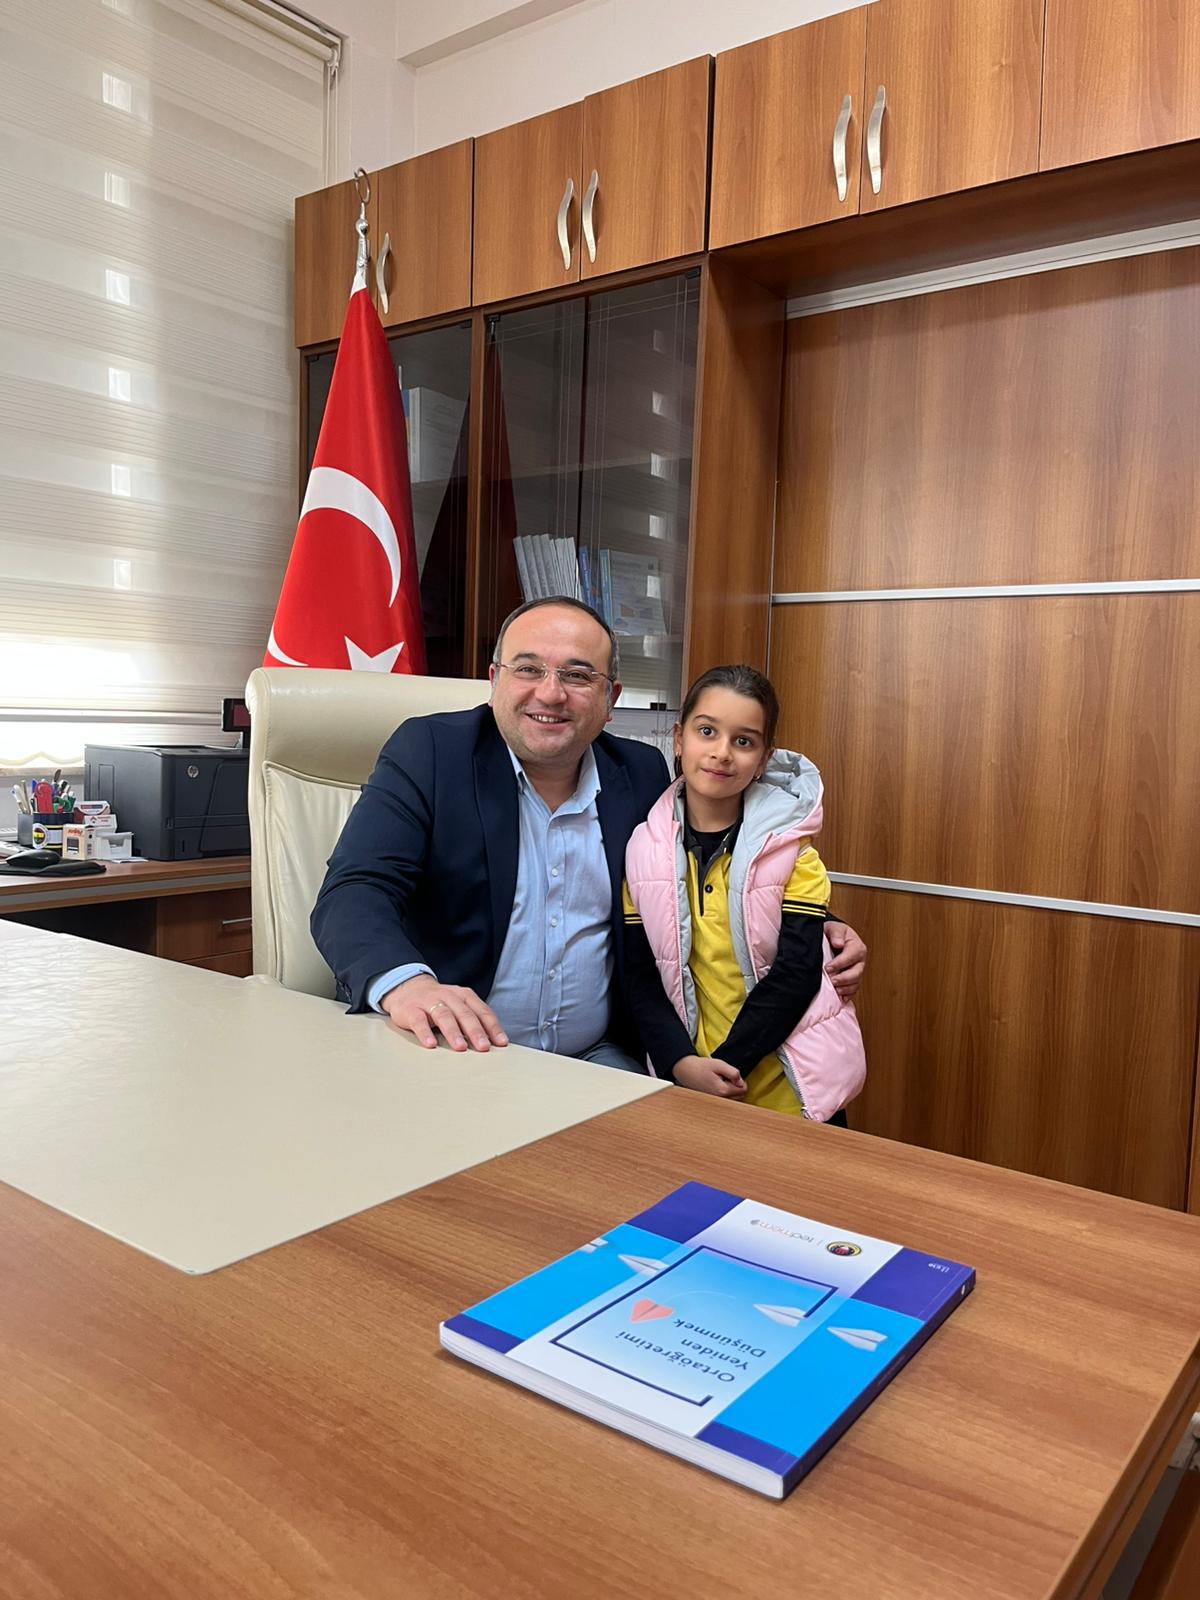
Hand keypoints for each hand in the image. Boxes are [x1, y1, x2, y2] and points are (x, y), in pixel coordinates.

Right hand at [381, 974, 507, 1051]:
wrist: (407, 988)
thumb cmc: (438, 1003)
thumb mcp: (458, 1006)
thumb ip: (472, 1020)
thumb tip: (492, 1042)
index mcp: (463, 996)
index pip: (481, 1011)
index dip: (492, 1027)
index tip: (501, 1043)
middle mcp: (448, 996)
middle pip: (465, 1014)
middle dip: (476, 1031)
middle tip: (483, 1047)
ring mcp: (429, 1002)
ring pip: (444, 1016)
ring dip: (453, 1032)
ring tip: (461, 1047)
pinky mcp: (411, 1010)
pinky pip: (419, 1021)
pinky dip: (425, 1033)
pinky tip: (431, 1044)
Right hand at [672, 1055, 746, 1098]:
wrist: (685, 1070)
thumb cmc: (701, 1066)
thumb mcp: (719, 1064)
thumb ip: (733, 1073)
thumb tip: (741, 1081)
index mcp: (722, 1091)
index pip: (743, 1089)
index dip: (739, 1080)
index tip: (730, 1074)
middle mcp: (719, 1100)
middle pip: (740, 1096)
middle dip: (736, 1086)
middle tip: (725, 1077)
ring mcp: (715, 1102)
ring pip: (733, 1099)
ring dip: (731, 1090)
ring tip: (720, 1081)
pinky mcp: (712, 1102)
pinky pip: (725, 1100)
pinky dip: (724, 1093)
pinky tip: (716, 1086)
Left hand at [824, 920, 866, 1000]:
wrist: (833, 939)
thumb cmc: (833, 933)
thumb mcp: (833, 927)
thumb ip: (836, 933)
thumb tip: (838, 943)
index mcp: (857, 946)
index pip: (851, 956)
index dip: (840, 963)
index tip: (827, 967)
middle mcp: (860, 961)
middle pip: (856, 973)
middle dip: (843, 978)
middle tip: (831, 980)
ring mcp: (857, 971)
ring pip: (855, 984)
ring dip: (844, 988)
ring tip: (834, 990)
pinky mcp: (853, 980)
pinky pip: (853, 991)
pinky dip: (846, 996)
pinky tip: (839, 998)